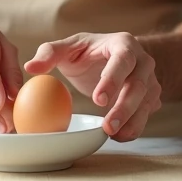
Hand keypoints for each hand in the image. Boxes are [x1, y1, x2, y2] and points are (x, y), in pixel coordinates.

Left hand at [24, 32, 160, 140]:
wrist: (112, 57)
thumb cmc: (88, 52)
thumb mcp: (69, 48)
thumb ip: (49, 54)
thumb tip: (30, 67)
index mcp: (123, 44)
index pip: (123, 60)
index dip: (113, 79)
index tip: (98, 100)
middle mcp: (142, 61)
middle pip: (139, 85)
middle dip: (124, 107)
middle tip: (108, 126)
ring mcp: (150, 80)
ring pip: (147, 102)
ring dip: (132, 121)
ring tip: (113, 135)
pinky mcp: (151, 98)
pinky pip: (147, 114)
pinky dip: (135, 127)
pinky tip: (119, 136)